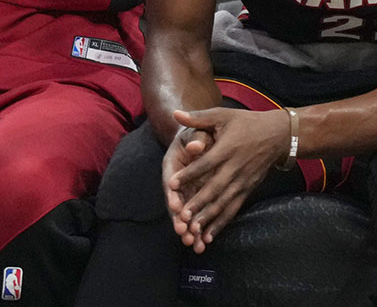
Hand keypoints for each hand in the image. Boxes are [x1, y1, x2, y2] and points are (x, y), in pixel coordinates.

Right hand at [162, 126, 214, 247]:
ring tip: (195, 244)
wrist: (200, 137)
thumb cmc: (197, 132)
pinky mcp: (195, 198)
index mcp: (172, 165)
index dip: (172, 194)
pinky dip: (200, 228)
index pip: (171, 181)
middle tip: (184, 233)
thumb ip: (196, 139)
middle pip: (175, 203)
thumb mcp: (196, 131)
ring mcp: (185, 191)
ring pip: (185, 213)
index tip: (174, 206)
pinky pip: (196, 215)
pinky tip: (205, 242)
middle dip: (179, 219)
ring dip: (189, 229)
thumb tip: (196, 145)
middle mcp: (176, 182)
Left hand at [167, 107, 290, 252]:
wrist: (278, 135)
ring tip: (194, 230)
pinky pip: (233, 208)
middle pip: (215, 188)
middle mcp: (235, 167)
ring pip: (224, 202)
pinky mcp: (247, 190)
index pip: (205, 163)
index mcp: (228, 148)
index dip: (189, 174)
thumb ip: (198, 117)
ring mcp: (243, 181)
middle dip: (198, 203)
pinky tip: (209, 236)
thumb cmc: (247, 123)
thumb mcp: (223, 115)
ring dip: (209, 217)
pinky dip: (221, 223)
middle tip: (182, 216)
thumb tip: (175, 112)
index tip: (172, 184)